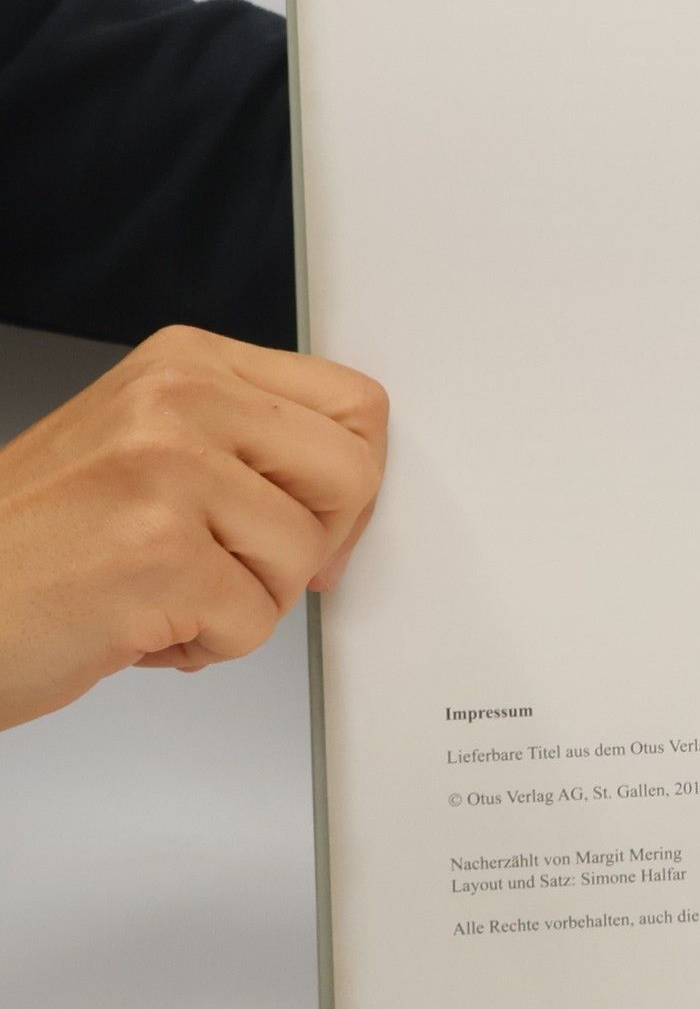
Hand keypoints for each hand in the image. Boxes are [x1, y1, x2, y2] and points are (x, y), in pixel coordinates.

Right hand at [0, 324, 387, 730]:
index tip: (312, 519)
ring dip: (246, 602)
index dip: (349, 482)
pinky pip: (256, 622)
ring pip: (305, 556)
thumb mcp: (148, 450)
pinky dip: (207, 646)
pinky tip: (139, 621)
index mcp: (185, 362)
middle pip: (352, 474)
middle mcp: (178, 399)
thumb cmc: (35, 544)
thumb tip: (353, 488)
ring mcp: (166, 470)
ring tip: (164, 590)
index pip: (355, 403)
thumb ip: (249, 447)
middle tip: (239, 566)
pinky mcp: (157, 553)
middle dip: (313, 543)